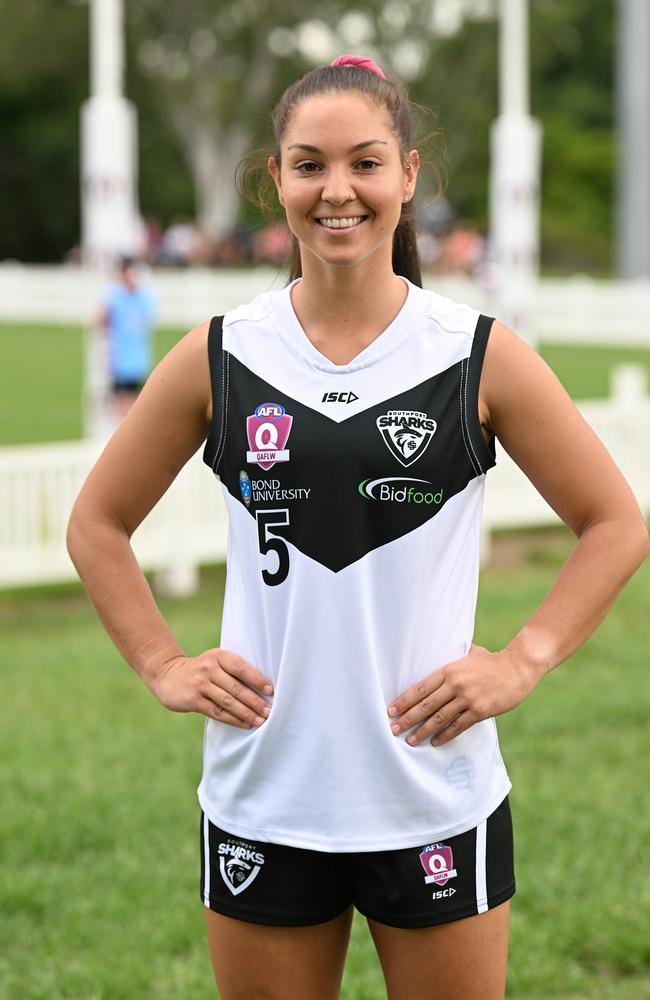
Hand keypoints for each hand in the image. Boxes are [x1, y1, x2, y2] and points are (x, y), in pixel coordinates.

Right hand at [153, 648, 273, 728]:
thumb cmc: (202, 669)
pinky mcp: (193, 700)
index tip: (271, 691)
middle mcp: (209, 668)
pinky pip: (217, 712)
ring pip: (228, 702)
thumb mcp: (215, 661)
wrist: (168, 675)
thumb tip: (262, 687)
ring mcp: (200, 685)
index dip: (256, 679)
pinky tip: (244, 724)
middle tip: (269, 711)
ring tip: (261, 721)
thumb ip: (233, 669)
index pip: (240, 667)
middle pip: (236, 687)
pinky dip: (233, 719)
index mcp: (218, 656)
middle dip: (255, 701)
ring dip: (246, 713)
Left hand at [386, 644, 540, 746]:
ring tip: (410, 740)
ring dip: (423, 731)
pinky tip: (435, 742)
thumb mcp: (468, 653)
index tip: (390, 711)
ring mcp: (468, 698)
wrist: (518, 667)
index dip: (404, 701)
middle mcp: (455, 684)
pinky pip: (458, 726)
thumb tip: (436, 654)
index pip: (420, 688)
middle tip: (393, 729)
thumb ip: (452, 657)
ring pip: (439, 718)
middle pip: (425, 705)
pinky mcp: (480, 710)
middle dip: (407, 718)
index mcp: (449, 669)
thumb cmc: (491, 660)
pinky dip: (445, 735)